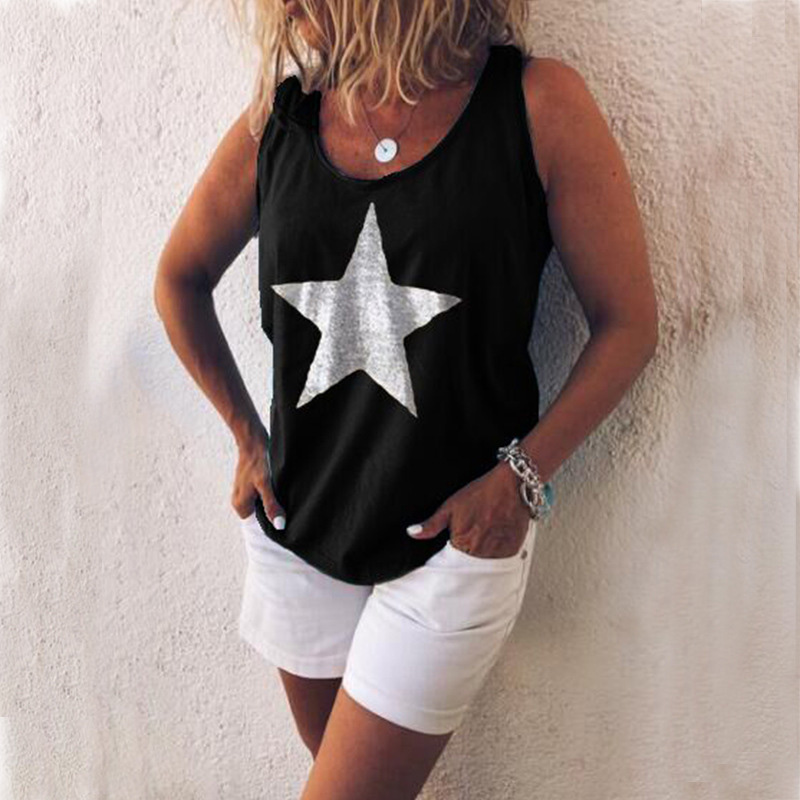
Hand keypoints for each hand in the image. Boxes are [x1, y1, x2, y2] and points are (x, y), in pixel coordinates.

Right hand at [232, 426, 285, 529]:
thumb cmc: (257, 460)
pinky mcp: (252, 485)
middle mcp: (240, 501)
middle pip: (260, 516)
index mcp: (240, 506)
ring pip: (263, 505)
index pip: (256, 526)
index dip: (270, 525)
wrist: (253, 439)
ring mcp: (246, 493)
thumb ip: (271, 504)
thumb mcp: (266, 484)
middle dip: (273, 514)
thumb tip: (279, 525)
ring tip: (285, 499)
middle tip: (288, 510)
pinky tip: (281, 490)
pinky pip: (264, 496)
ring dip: (274, 503)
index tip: (284, 523)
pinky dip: (273, 495)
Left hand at [406, 462, 528, 557]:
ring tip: (482, 541)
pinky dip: (496, 556)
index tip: (451, 551)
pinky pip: (501, 561)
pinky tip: (494, 542)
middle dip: (465, 559)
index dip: (449, 557)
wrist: (510, 485)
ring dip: (480, 559)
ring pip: (484, 567)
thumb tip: (412, 533)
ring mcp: (498, 552)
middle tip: (470, 542)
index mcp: (462, 542)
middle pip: (468, 567)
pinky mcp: (512, 550)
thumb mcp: (451, 506)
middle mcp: (480, 551)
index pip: (450, 563)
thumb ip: (431, 524)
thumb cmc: (481, 493)